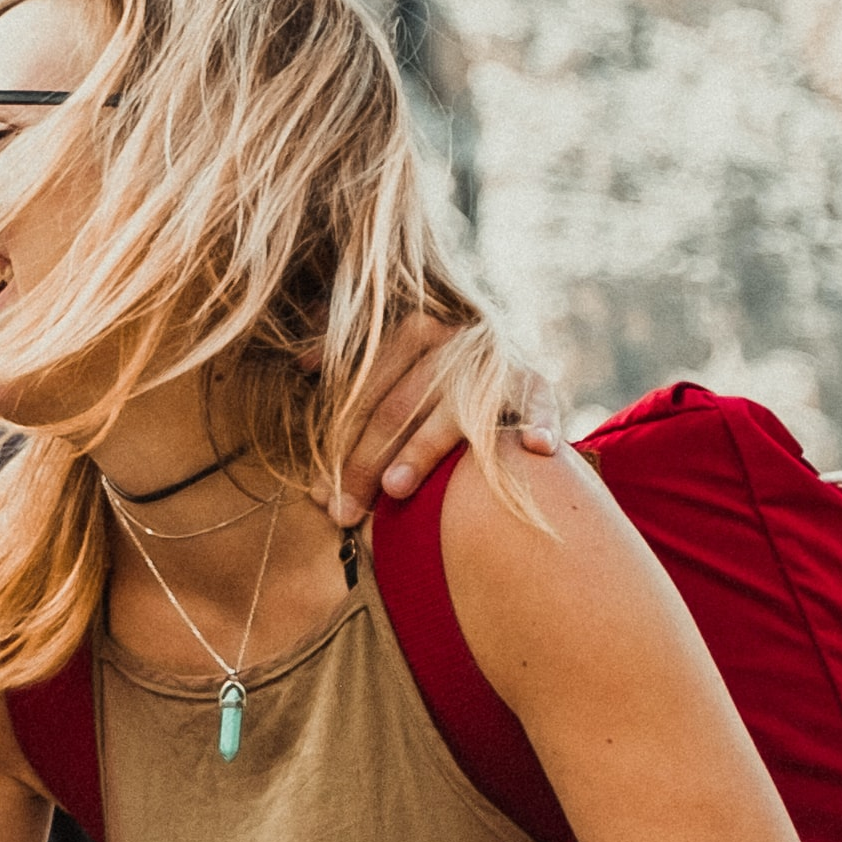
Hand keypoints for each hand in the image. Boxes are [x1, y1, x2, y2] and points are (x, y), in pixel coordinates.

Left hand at [330, 312, 561, 524]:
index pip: (366, 393)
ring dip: (423, 448)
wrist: (502, 369)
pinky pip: (538, 402)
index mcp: (412, 331)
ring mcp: (495, 361)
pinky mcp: (534, 381)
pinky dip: (540, 422)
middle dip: (365, 462)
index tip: (317, 493)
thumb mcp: (394, 360)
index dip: (338, 442)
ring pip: (450, 409)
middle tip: (343, 510)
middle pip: (398, 406)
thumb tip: (301, 364)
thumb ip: (349, 362)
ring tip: (395, 488)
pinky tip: (536, 450)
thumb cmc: (433, 380)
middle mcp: (452, 339)